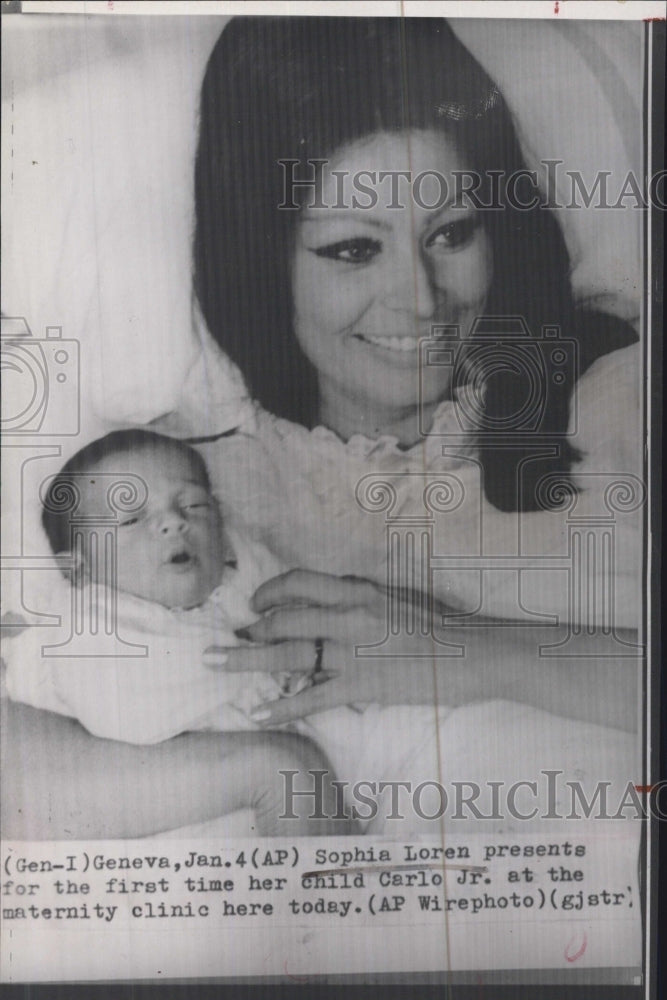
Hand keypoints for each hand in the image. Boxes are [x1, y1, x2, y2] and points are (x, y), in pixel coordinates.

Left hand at [204, 569, 454, 723]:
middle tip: (232, 638)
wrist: (473, 653)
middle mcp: (349, 615)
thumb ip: (361, 596)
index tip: (257, 604)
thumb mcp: (397, 596)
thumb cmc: (442, 623)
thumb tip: (333, 598)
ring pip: (287, 655)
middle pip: (284, 619)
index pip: (299, 583)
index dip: (270, 592)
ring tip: (217, 662)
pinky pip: (312, 698)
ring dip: (247, 659)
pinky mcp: (361, 685)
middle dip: (251, 630)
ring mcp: (352, 652)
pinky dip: (282, 707)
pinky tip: (259, 713)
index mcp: (358, 590)